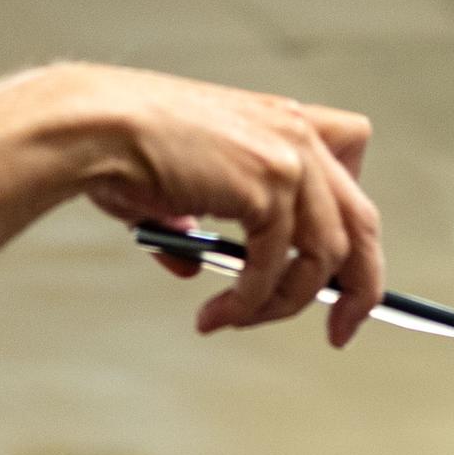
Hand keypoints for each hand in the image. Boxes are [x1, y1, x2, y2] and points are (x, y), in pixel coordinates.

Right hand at [54, 67, 384, 346]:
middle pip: (362, 224)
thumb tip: (194, 265)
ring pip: (323, 259)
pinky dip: (249, 302)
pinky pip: (277, 267)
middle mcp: (296, 135)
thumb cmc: (121, 145)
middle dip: (359, 289)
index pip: (350, 171)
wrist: (92, 127)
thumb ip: (198, 222)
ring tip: (235, 322)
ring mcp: (289, 158)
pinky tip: (218, 314)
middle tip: (341, 331)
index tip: (341, 271)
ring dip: (280, 306)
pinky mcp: (269, 185)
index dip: (352, 227)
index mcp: (281, 123)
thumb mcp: (177, 187)